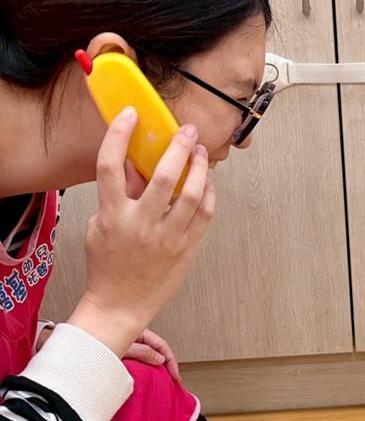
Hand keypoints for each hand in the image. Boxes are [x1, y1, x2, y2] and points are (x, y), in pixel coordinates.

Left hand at [37, 325, 181, 381]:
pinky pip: (135, 360)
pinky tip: (144, 378)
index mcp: (136, 329)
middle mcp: (131, 336)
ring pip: (146, 355)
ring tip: (161, 381)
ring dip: (154, 367)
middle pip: (155, 349)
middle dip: (165, 364)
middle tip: (172, 381)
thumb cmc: (90, 342)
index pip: (160, 345)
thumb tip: (160, 360)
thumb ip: (142, 352)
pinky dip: (142, 368)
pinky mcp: (116, 354)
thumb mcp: (120, 348)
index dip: (170, 361)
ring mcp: (124, 344)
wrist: (65, 345)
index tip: (175, 378)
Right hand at [68, 108, 214, 356]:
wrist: (119, 305)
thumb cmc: (107, 265)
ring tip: (201, 152)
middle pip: (165, 175)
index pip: (110, 165)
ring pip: (192, 194)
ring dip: (200, 167)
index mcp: (113, 215)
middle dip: (179, 146)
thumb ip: (118, 194)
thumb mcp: (100, 225)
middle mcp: (141, 224)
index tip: (130, 115)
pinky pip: (204, 215)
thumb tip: (135, 162)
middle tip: (187, 130)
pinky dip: (208, 194)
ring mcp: (167, 237)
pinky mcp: (186, 249)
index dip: (119, 135)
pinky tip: (206, 182)